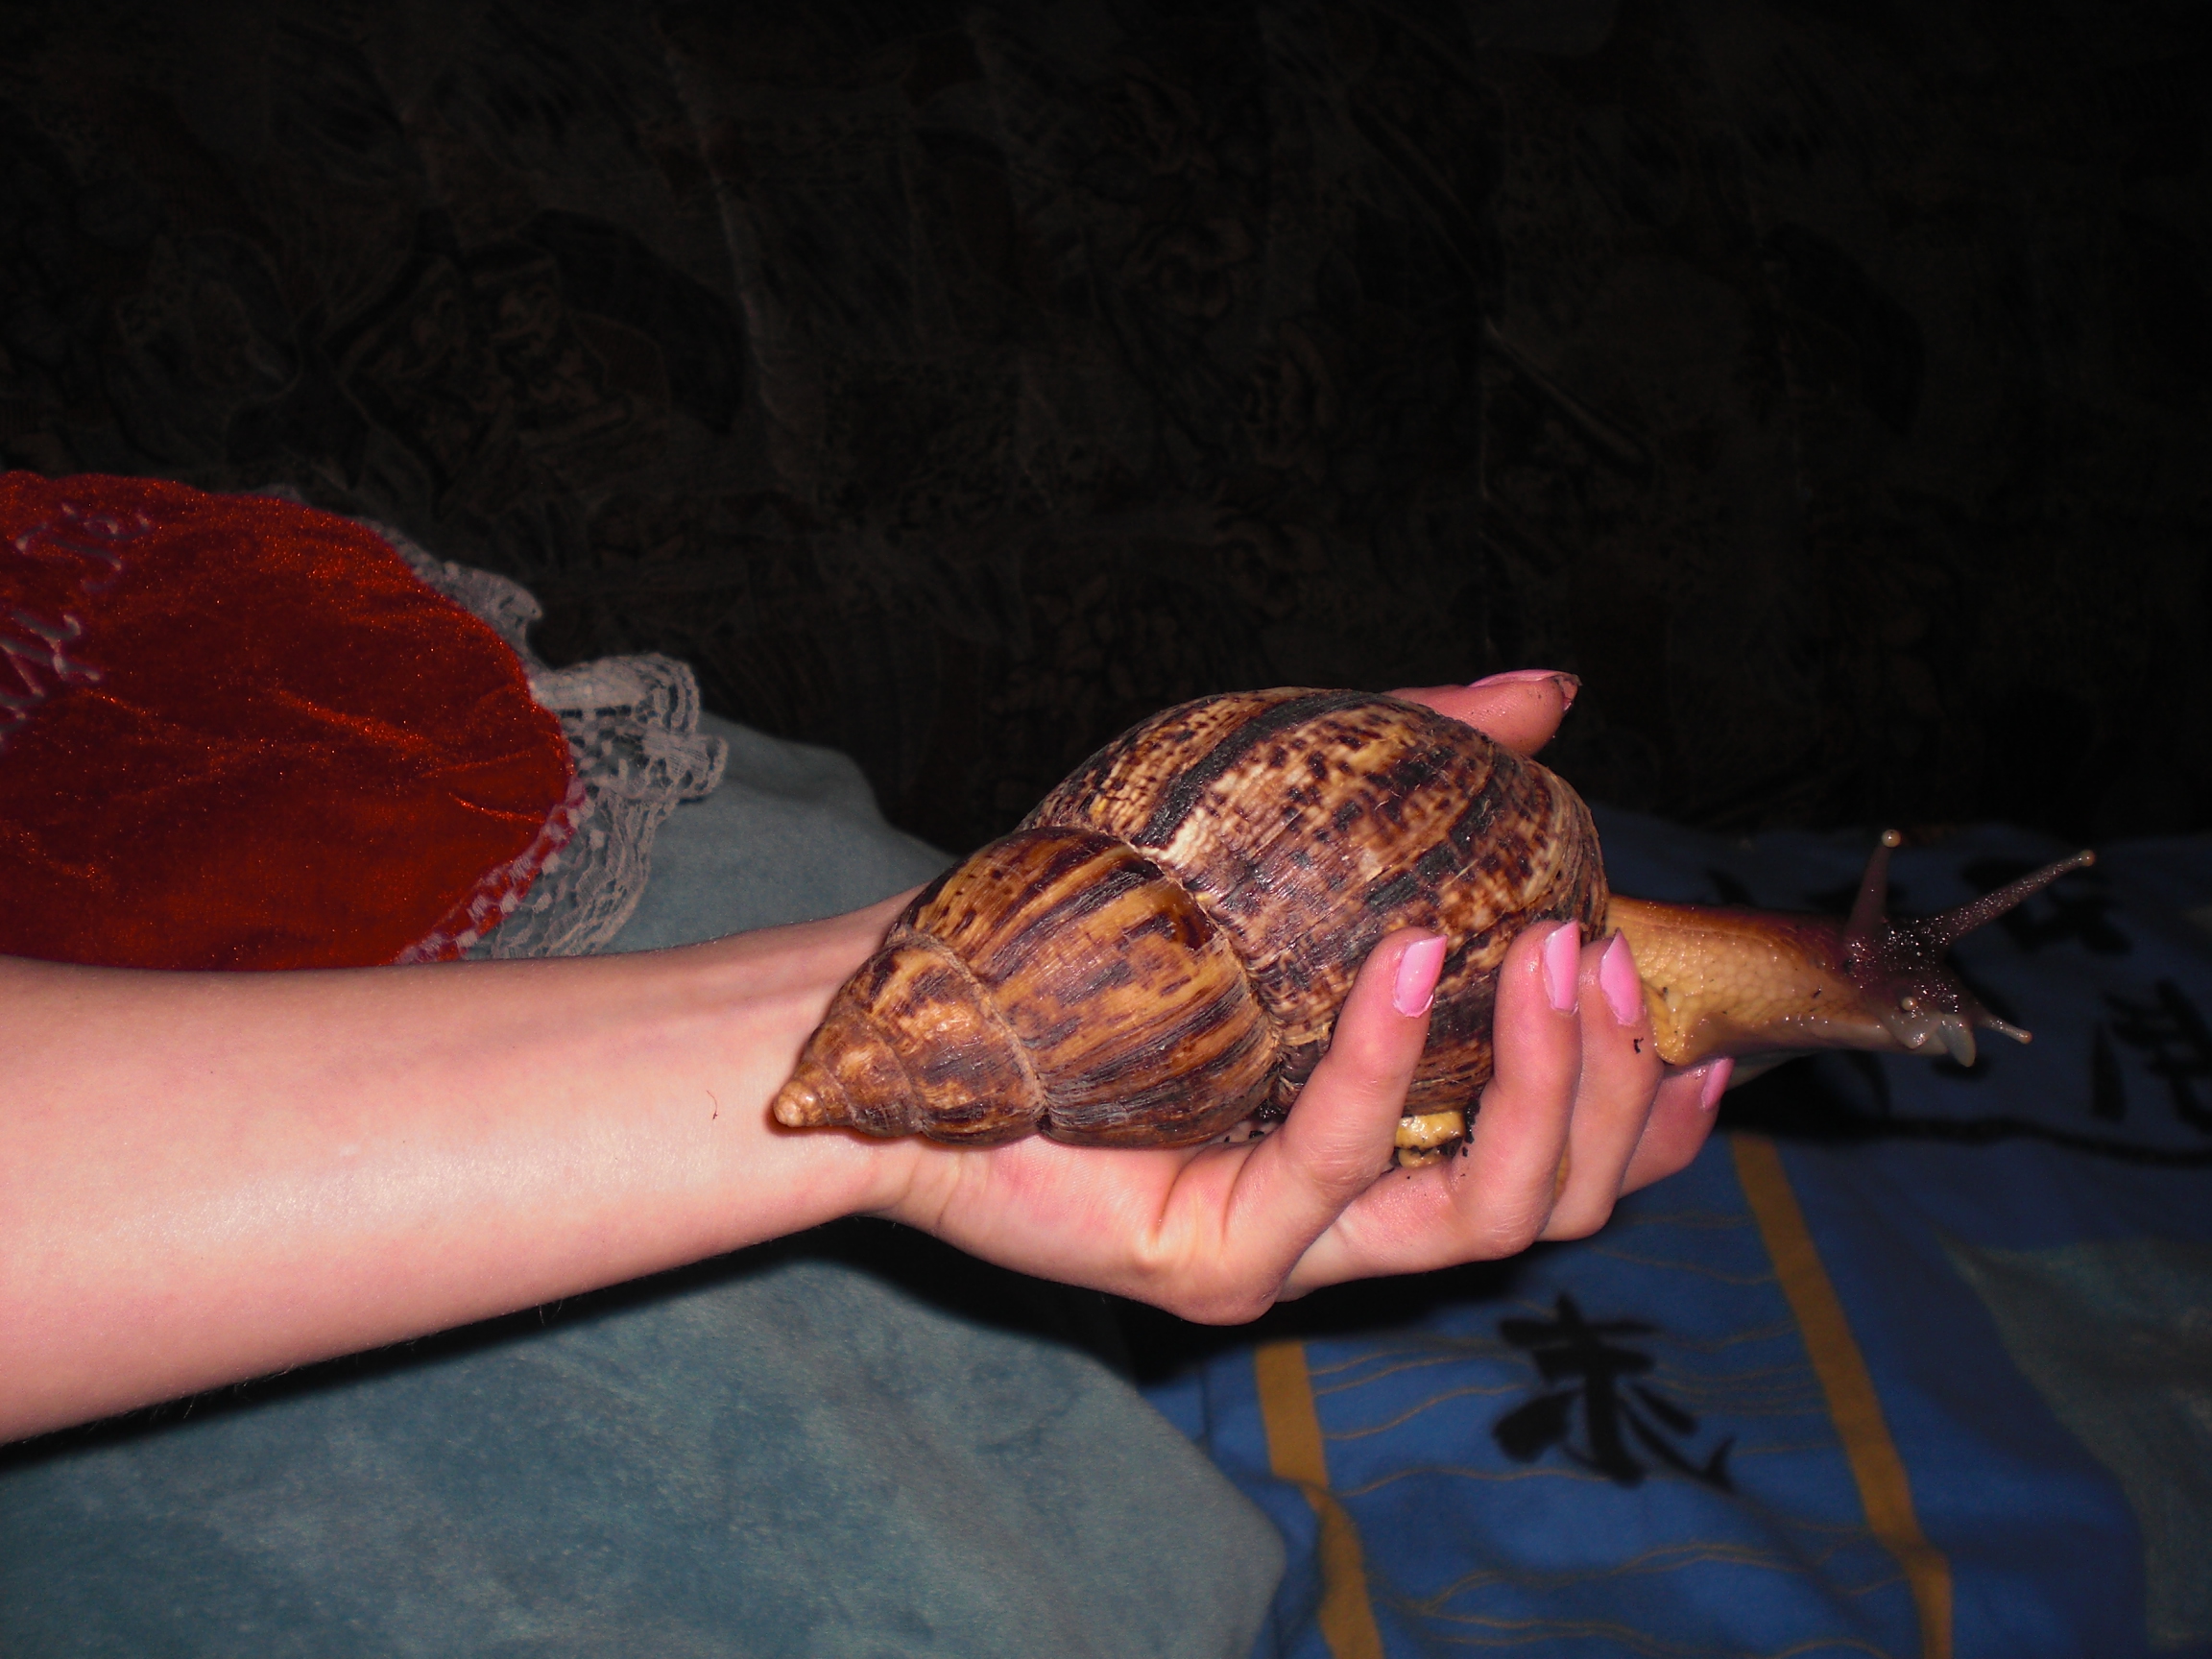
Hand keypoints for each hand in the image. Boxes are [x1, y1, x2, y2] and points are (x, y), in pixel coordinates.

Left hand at [867, 671, 1728, 1321]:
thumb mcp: (1278, 833)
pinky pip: (1337, 1169)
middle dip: (1613, 1087)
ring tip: (1558, 958)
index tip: (1710, 1043)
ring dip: (1548, 1087)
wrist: (923, 1006)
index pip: (1553, 1163)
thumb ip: (1417, 772)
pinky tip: (1417, 960)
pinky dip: (1393, 1061)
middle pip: (1546, 1200)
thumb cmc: (1092, 929)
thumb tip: (1552, 694)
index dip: (1650, 1121)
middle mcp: (1341, 1212)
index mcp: (1373, 1141)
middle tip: (1608, 958)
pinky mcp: (1212, 1258)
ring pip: (1480, 1215)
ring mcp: (1282, 1247)